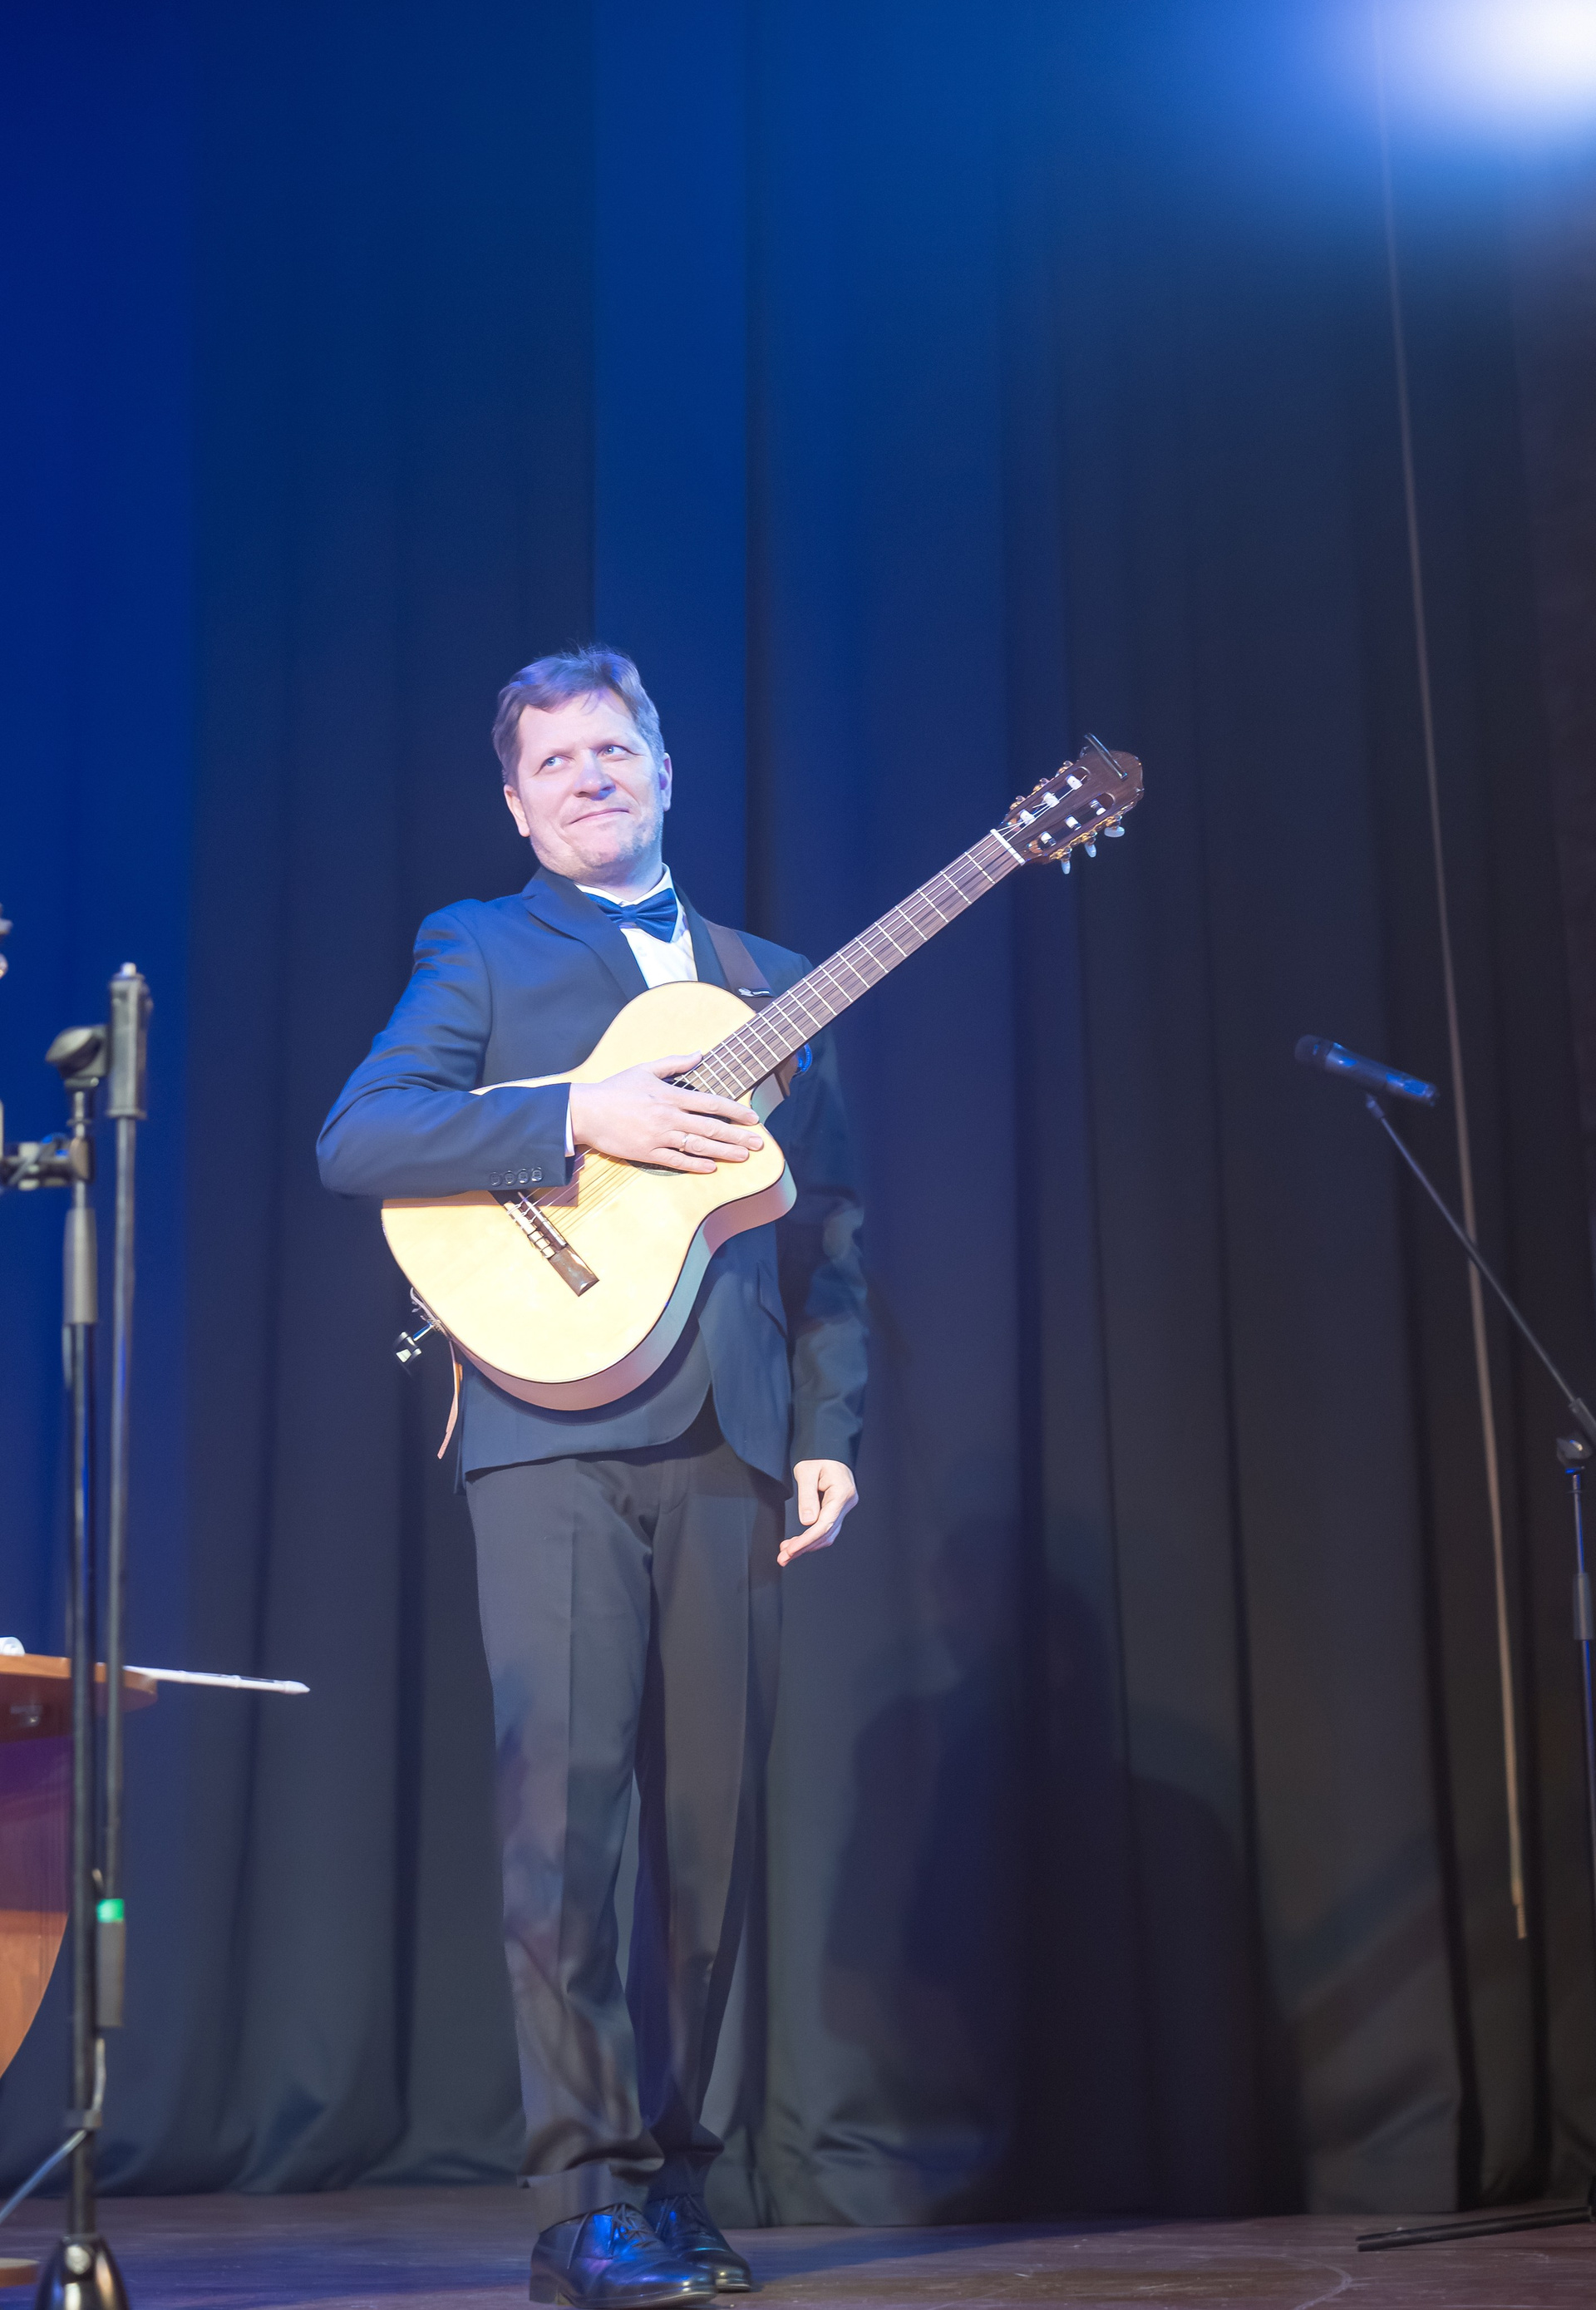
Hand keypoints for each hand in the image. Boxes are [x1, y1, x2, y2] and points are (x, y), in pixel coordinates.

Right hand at [568, 1052, 764, 1175]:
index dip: (736, 1111)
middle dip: (738, 1137)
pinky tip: (711, 1168)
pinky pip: (676, 1161)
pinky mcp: (647, 1153)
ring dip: (724, 1153)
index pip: (712, 1103)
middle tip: (759, 1144)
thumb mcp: (645, 1069)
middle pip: (711, 1128)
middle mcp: (669, 1117)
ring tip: (743, 1157)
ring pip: (698, 1146)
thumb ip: (674, 1063)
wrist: (586, 1111)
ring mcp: (659, 1136)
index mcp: (671, 1095)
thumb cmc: (615, 1089)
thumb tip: (699, 1054)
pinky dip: (695, 1165)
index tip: (754, 1118)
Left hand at [779, 1460, 857, 1566]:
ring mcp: (844, 1509)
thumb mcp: (806, 1471)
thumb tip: (807, 1522)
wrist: (828, 1455)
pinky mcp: (837, 1512)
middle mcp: (847, 1503)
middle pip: (826, 1534)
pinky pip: (826, 1530)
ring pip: (827, 1535)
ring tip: (786, 1554)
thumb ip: (807, 1495)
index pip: (825, 1524)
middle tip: (784, 1558)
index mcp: (842, 1493)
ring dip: (806, 1547)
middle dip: (803, 1548)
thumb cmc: (818, 1460)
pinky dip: (811, 1539)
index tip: (791, 1550)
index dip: (807, 1540)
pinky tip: (797, 1544)